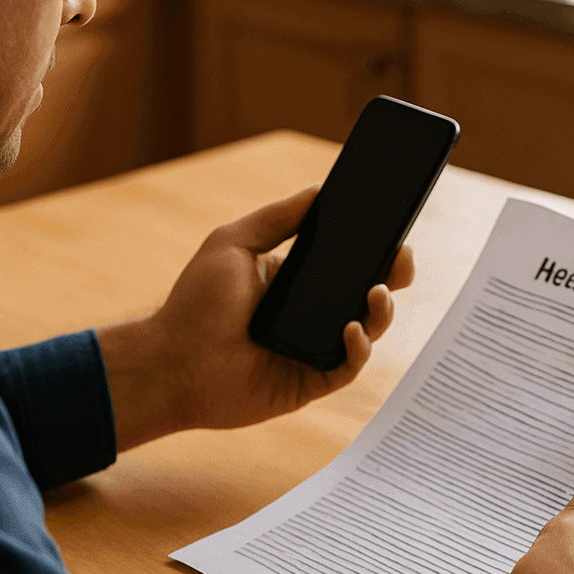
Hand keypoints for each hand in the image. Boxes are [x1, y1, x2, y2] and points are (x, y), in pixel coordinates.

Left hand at [97, 185, 414, 449]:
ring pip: (367, 331)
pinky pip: (348, 366)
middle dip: (394, 276)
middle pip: (367, 295)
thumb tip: (318, 190)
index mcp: (295, 281)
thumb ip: (277, 218)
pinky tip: (351, 329)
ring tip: (378, 291)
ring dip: (382, 310)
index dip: (375, 249)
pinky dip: (358, 348)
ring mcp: (312, 349)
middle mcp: (309, 315)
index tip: (395, 231)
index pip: (347, 263)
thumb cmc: (195, 304)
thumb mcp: (234, 243)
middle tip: (402, 259)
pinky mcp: (309, 382)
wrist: (172, 362)